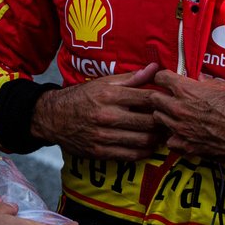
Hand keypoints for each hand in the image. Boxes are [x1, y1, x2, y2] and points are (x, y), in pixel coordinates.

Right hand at [31, 63, 165, 159]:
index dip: (164, 101)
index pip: (147, 98)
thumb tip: (154, 68)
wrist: (53, 117)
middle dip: (164, 122)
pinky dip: (144, 152)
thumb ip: (131, 78)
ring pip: (143, 141)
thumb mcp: (103, 82)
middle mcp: (107, 116)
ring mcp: (103, 136)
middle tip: (171, 121)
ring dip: (157, 139)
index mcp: (109, 95)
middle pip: (149, 122)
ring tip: (162, 134)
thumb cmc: (81, 97)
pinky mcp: (100, 152)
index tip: (170, 102)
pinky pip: (131, 155)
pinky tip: (148, 146)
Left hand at [150, 70, 224, 160]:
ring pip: (158, 118)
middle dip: (159, 96)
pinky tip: (182, 136)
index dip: (162, 78)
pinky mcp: (186, 145)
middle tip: (167, 98)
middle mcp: (178, 108)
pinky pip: (169, 141)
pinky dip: (173, 138)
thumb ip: (207, 81)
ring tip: (175, 117)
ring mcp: (180, 128)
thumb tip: (199, 79)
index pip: (160, 77)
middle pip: (153, 98)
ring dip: (164, 116)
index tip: (165, 80)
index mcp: (187, 90)